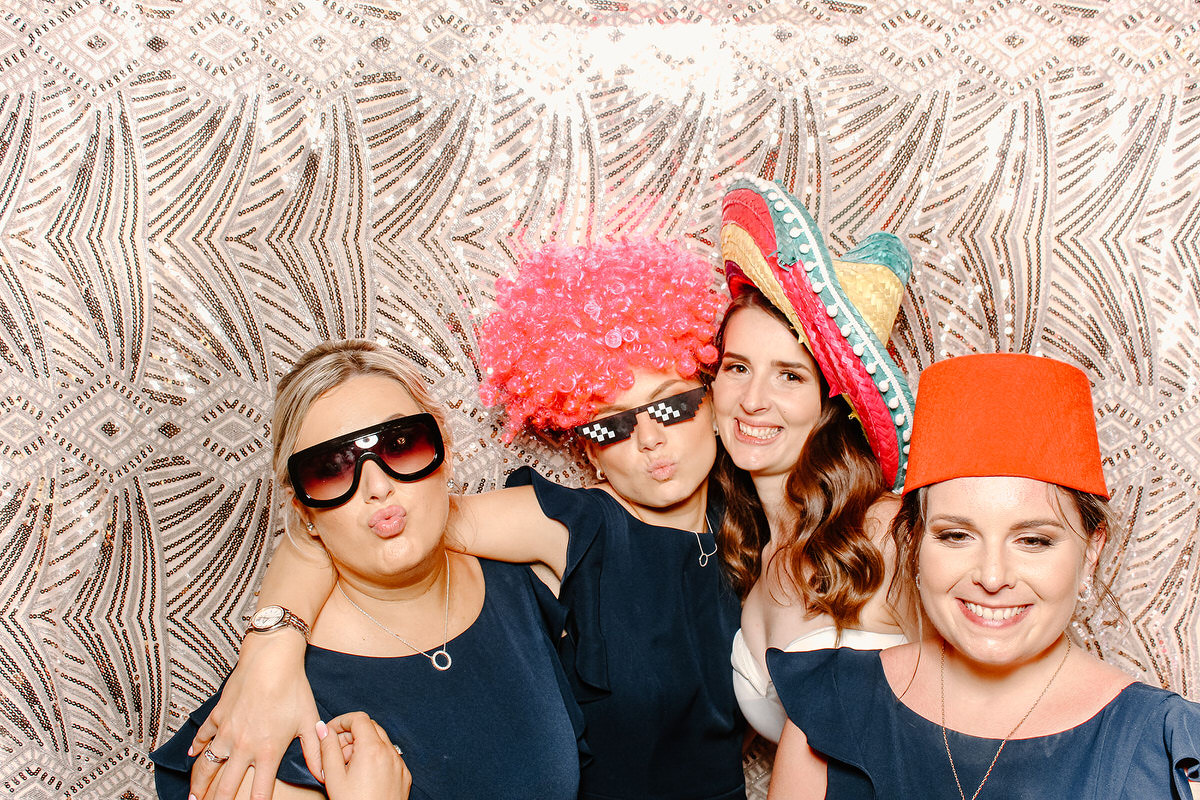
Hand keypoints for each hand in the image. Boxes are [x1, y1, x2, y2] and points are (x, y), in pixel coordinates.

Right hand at [188, 632, 319, 799]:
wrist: (271, 660)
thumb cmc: (293, 688)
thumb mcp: (309, 721)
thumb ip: (315, 751)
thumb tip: (325, 774)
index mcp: (268, 752)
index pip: (260, 792)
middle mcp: (243, 746)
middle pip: (226, 786)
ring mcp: (226, 732)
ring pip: (206, 766)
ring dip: (199, 784)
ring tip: (194, 797)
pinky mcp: (217, 715)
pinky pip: (202, 736)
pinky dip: (196, 748)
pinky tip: (192, 756)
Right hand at [318, 714, 410, 799]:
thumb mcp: (333, 777)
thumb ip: (328, 748)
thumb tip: (324, 728)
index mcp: (372, 749)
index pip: (359, 718)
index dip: (342, 721)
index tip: (331, 733)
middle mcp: (390, 753)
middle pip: (371, 728)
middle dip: (351, 735)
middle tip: (336, 753)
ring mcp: (400, 765)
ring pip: (381, 742)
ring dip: (363, 747)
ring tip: (348, 768)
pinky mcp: (405, 776)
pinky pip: (390, 758)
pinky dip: (376, 759)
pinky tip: (363, 777)